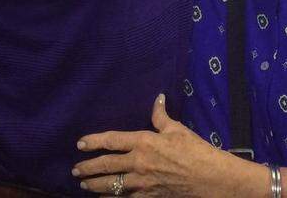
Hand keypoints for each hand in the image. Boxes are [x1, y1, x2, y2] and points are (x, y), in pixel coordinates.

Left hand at [73, 96, 256, 196]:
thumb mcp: (176, 129)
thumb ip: (160, 116)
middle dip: (88, 167)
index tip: (80, 143)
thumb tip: (158, 99)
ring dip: (95, 185)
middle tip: (76, 169)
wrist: (210, 178)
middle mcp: (139, 162)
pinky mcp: (150, 197)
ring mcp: (143, 183)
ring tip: (84, 184)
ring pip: (112, 185)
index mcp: (144, 142)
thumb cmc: (195, 150)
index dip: (94, 141)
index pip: (112, 140)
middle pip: (106, 165)